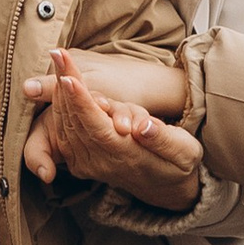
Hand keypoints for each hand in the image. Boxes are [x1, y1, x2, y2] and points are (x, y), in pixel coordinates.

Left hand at [21, 45, 203, 204]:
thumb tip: (142, 126)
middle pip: (75, 120)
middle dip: (64, 85)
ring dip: (59, 92)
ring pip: (65, 124)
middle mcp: (102, 162)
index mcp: (126, 156)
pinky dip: (60, 106)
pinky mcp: (82, 162)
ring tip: (59, 61)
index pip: (96, 126)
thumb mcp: (185, 152)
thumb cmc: (179, 164)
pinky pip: (64, 132)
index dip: (81, 101)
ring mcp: (89, 164)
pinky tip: (61, 84)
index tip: (69, 78)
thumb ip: (164, 140)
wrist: (167, 190)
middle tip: (58, 54)